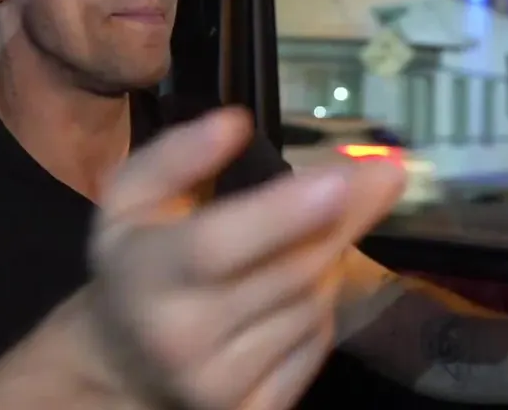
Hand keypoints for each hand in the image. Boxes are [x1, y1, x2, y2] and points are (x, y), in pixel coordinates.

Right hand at [85, 108, 403, 409]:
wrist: (124, 362)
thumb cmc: (136, 264)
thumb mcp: (129, 198)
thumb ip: (174, 156)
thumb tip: (233, 124)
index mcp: (145, 275)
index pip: (217, 245)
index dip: (280, 214)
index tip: (342, 178)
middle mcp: (181, 338)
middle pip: (288, 271)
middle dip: (345, 216)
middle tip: (384, 173)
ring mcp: (221, 386)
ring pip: (312, 304)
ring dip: (324, 260)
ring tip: (297, 238)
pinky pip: (316, 343)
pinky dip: (318, 308)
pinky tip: (287, 291)